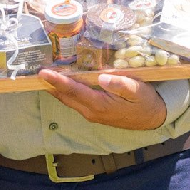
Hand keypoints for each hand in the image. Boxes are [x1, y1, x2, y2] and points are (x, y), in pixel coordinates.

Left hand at [36, 68, 167, 129]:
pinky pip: (75, 102)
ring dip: (55, 89)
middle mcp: (91, 111)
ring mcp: (92, 114)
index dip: (56, 81)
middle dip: (50, 84)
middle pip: (65, 97)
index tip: (43, 72)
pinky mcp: (94, 113)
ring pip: (68, 100)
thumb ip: (120, 84)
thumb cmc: (145, 101)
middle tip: (36, 70)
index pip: (73, 90)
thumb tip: (101, 78)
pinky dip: (65, 92)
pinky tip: (62, 83)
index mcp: (100, 104)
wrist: (153, 118)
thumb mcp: (137, 90)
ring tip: (44, 75)